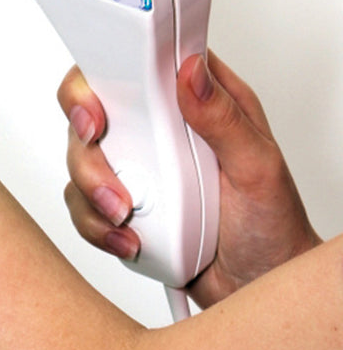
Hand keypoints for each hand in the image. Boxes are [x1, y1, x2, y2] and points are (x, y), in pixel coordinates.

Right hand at [58, 51, 321, 308]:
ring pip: (80, 156)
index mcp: (190, 101)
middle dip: (84, 134)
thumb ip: (223, 117)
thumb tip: (192, 72)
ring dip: (91, 186)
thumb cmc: (270, 222)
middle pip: (90, 107)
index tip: (98, 105)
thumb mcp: (258, 166)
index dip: (102, 73)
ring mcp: (133, 164)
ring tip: (125, 214)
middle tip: (96, 149)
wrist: (258, 285)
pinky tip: (128, 238)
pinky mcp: (119, 200)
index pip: (134, 64)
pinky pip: (82, 203)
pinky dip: (96, 223)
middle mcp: (154, 126)